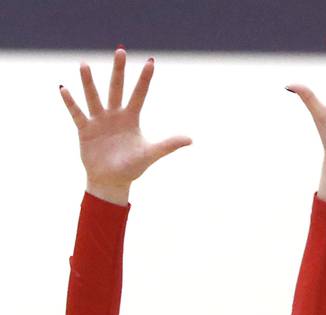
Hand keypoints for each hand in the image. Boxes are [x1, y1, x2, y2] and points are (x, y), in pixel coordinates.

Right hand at [60, 48, 191, 204]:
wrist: (111, 181)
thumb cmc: (132, 167)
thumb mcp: (150, 154)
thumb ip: (168, 145)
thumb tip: (191, 139)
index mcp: (131, 118)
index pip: (139, 95)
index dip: (145, 79)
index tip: (151, 61)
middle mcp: (114, 115)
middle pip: (117, 88)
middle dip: (118, 71)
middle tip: (120, 51)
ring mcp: (99, 120)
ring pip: (94, 97)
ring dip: (89, 83)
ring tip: (84, 64)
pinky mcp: (85, 130)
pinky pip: (77, 113)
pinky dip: (70, 103)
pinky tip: (64, 89)